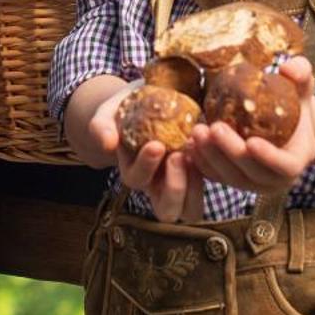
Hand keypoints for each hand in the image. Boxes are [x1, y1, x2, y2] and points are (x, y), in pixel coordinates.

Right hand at [85, 81, 201, 222]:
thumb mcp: (108, 113)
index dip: (146, 167)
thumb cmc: (124, 110)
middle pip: (167, 211)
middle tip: (178, 155)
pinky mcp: (201, 171)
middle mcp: (157, 185)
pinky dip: (212, 169)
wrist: (148, 102)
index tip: (156, 144)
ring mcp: (181, 181)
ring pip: (191, 210)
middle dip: (174, 187)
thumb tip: (108, 144)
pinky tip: (210, 143)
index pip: (137, 181)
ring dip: (196, 186)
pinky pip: (210, 186)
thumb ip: (102, 127)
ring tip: (196, 152)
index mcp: (134, 172)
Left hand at [189, 57, 314, 197]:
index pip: (286, 167)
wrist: (281, 124)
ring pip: (231, 177)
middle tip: (214, 128)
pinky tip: (189, 143)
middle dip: (231, 152)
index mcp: (297, 159)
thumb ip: (301, 74)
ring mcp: (253, 183)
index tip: (251, 141)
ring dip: (211, 157)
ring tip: (197, 131)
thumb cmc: (293, 104)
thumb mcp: (300, 87)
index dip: (269, 157)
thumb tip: (289, 67)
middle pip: (252, 173)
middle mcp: (276, 179)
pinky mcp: (233, 180)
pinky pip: (216, 176)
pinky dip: (201, 162)